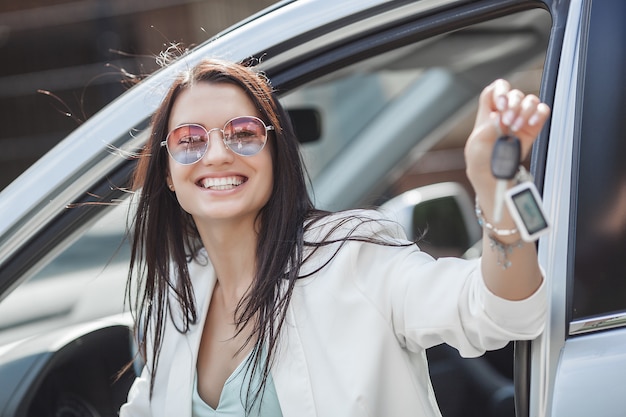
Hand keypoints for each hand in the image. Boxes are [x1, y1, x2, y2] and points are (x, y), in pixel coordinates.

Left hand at [465, 79, 550, 195]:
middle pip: (514, 93)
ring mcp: (521, 119)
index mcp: (489, 112)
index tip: (500, 104)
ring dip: (524, 110)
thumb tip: (498, 116)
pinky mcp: (534, 127)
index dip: (499, 92)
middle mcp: (506, 112)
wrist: (493, 175)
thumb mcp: (476, 144)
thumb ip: (486, 128)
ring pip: (530, 100)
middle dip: (512, 105)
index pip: (494, 90)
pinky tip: (531, 123)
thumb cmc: (480, 159)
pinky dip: (539, 113)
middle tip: (507, 121)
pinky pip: (542, 111)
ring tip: (516, 127)